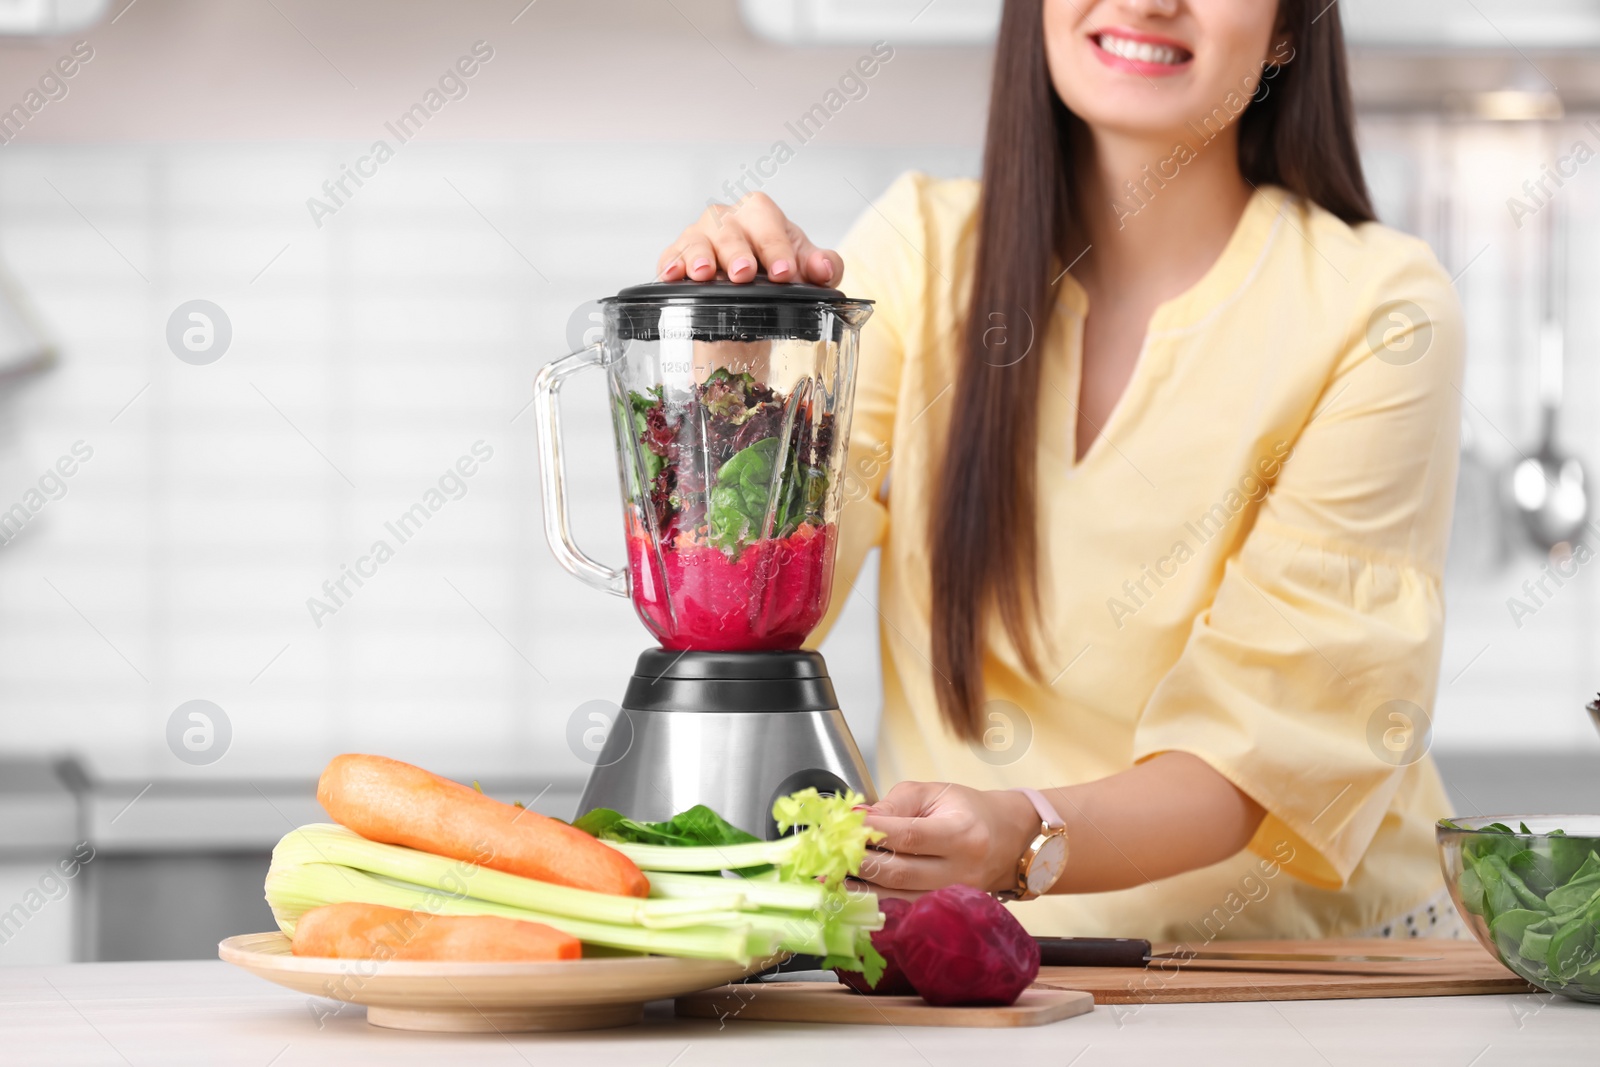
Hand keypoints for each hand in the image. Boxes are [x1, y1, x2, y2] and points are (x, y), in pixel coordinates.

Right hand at [655, 192, 842, 286]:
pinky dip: (671, 265)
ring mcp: (700, 237)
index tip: (784, 273)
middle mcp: (728, 220)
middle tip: (744, 274)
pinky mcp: (678, 256)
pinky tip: (672, 275)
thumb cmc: (777, 273)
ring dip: (700, 256)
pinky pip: (670, 257)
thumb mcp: (805, 270)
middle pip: (729, 229)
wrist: (752, 299)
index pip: (767, 223)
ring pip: (697, 240)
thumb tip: (825, 269)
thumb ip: (824, 266)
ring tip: (704, 274)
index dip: (776, 247)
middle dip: (736, 252)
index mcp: (760, 215)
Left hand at [854, 782, 1040, 900]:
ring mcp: (954, 897)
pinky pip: (907, 911)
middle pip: (900, 873)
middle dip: (860, 862)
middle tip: (832, 853)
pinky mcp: (947, 912)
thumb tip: (856, 818)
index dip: (873, 833)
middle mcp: (961, 870)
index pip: (908, 836)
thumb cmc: (968, 811)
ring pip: (899, 899)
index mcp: (962, 833)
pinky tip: (857, 894)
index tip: (845, 827)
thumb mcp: (934, 793)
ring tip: (836, 876)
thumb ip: (894, 804)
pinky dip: (878, 904)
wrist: (1007, 840)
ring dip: (862, 889)